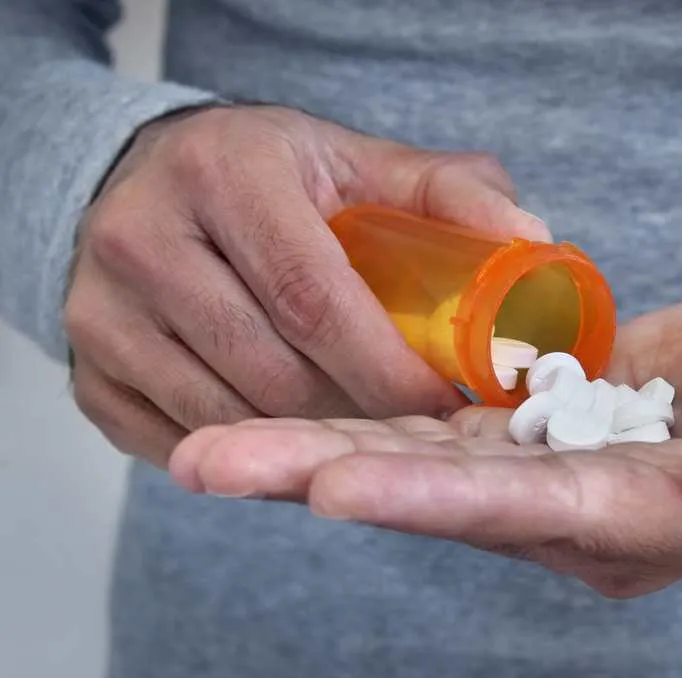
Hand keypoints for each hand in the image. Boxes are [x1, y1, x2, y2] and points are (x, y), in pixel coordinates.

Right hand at [66, 105, 547, 465]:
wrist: (150, 182)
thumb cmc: (276, 178)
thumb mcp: (359, 163)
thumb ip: (450, 193)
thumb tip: (534, 242)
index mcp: (226, 174)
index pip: (313, 297)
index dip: (388, 367)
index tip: (448, 406)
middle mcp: (144, 239)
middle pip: (270, 370)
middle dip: (359, 417)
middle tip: (419, 434)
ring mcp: (101, 314)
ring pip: (226, 416)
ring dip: (307, 441)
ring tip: (366, 434)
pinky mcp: (88, 375)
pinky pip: (183, 442)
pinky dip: (252, 451)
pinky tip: (297, 437)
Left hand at [168, 268, 681, 596]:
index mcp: (676, 520)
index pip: (549, 514)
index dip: (443, 500)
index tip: (338, 485)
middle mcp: (603, 518)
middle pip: (455, 505)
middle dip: (335, 483)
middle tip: (212, 467)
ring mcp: (569, 478)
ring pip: (433, 470)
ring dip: (323, 455)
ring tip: (211, 451)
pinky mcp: (552, 430)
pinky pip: (450, 430)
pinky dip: (372, 420)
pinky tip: (289, 416)